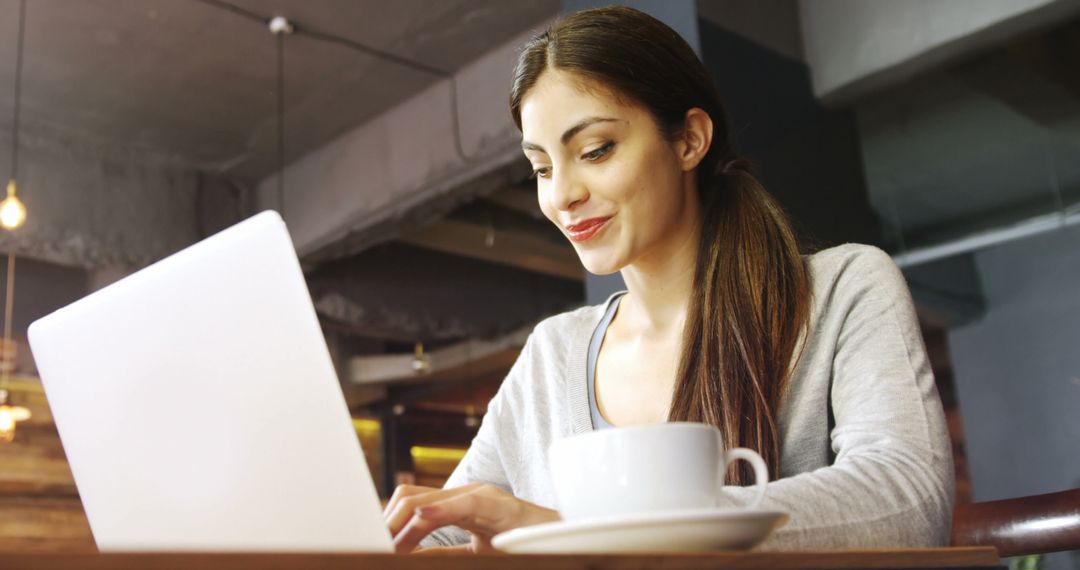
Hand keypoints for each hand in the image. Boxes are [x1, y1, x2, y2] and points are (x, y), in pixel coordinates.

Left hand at [383, 483, 560, 552]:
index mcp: (455, 505)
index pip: (408, 504)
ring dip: (403, 524)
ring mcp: (482, 496)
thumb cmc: (518, 545)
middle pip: (408, 497)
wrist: (561, 540)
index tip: (371, 544)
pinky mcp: (501, 506)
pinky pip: (465, 505)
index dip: (385, 524)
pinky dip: (440, 513)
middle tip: (376, 547)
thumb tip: (405, 556)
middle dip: (386, 523)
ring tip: (391, 547)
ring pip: (427, 500)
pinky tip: (421, 522)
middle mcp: (464, 494)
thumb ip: (440, 552)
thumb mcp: (472, 552)